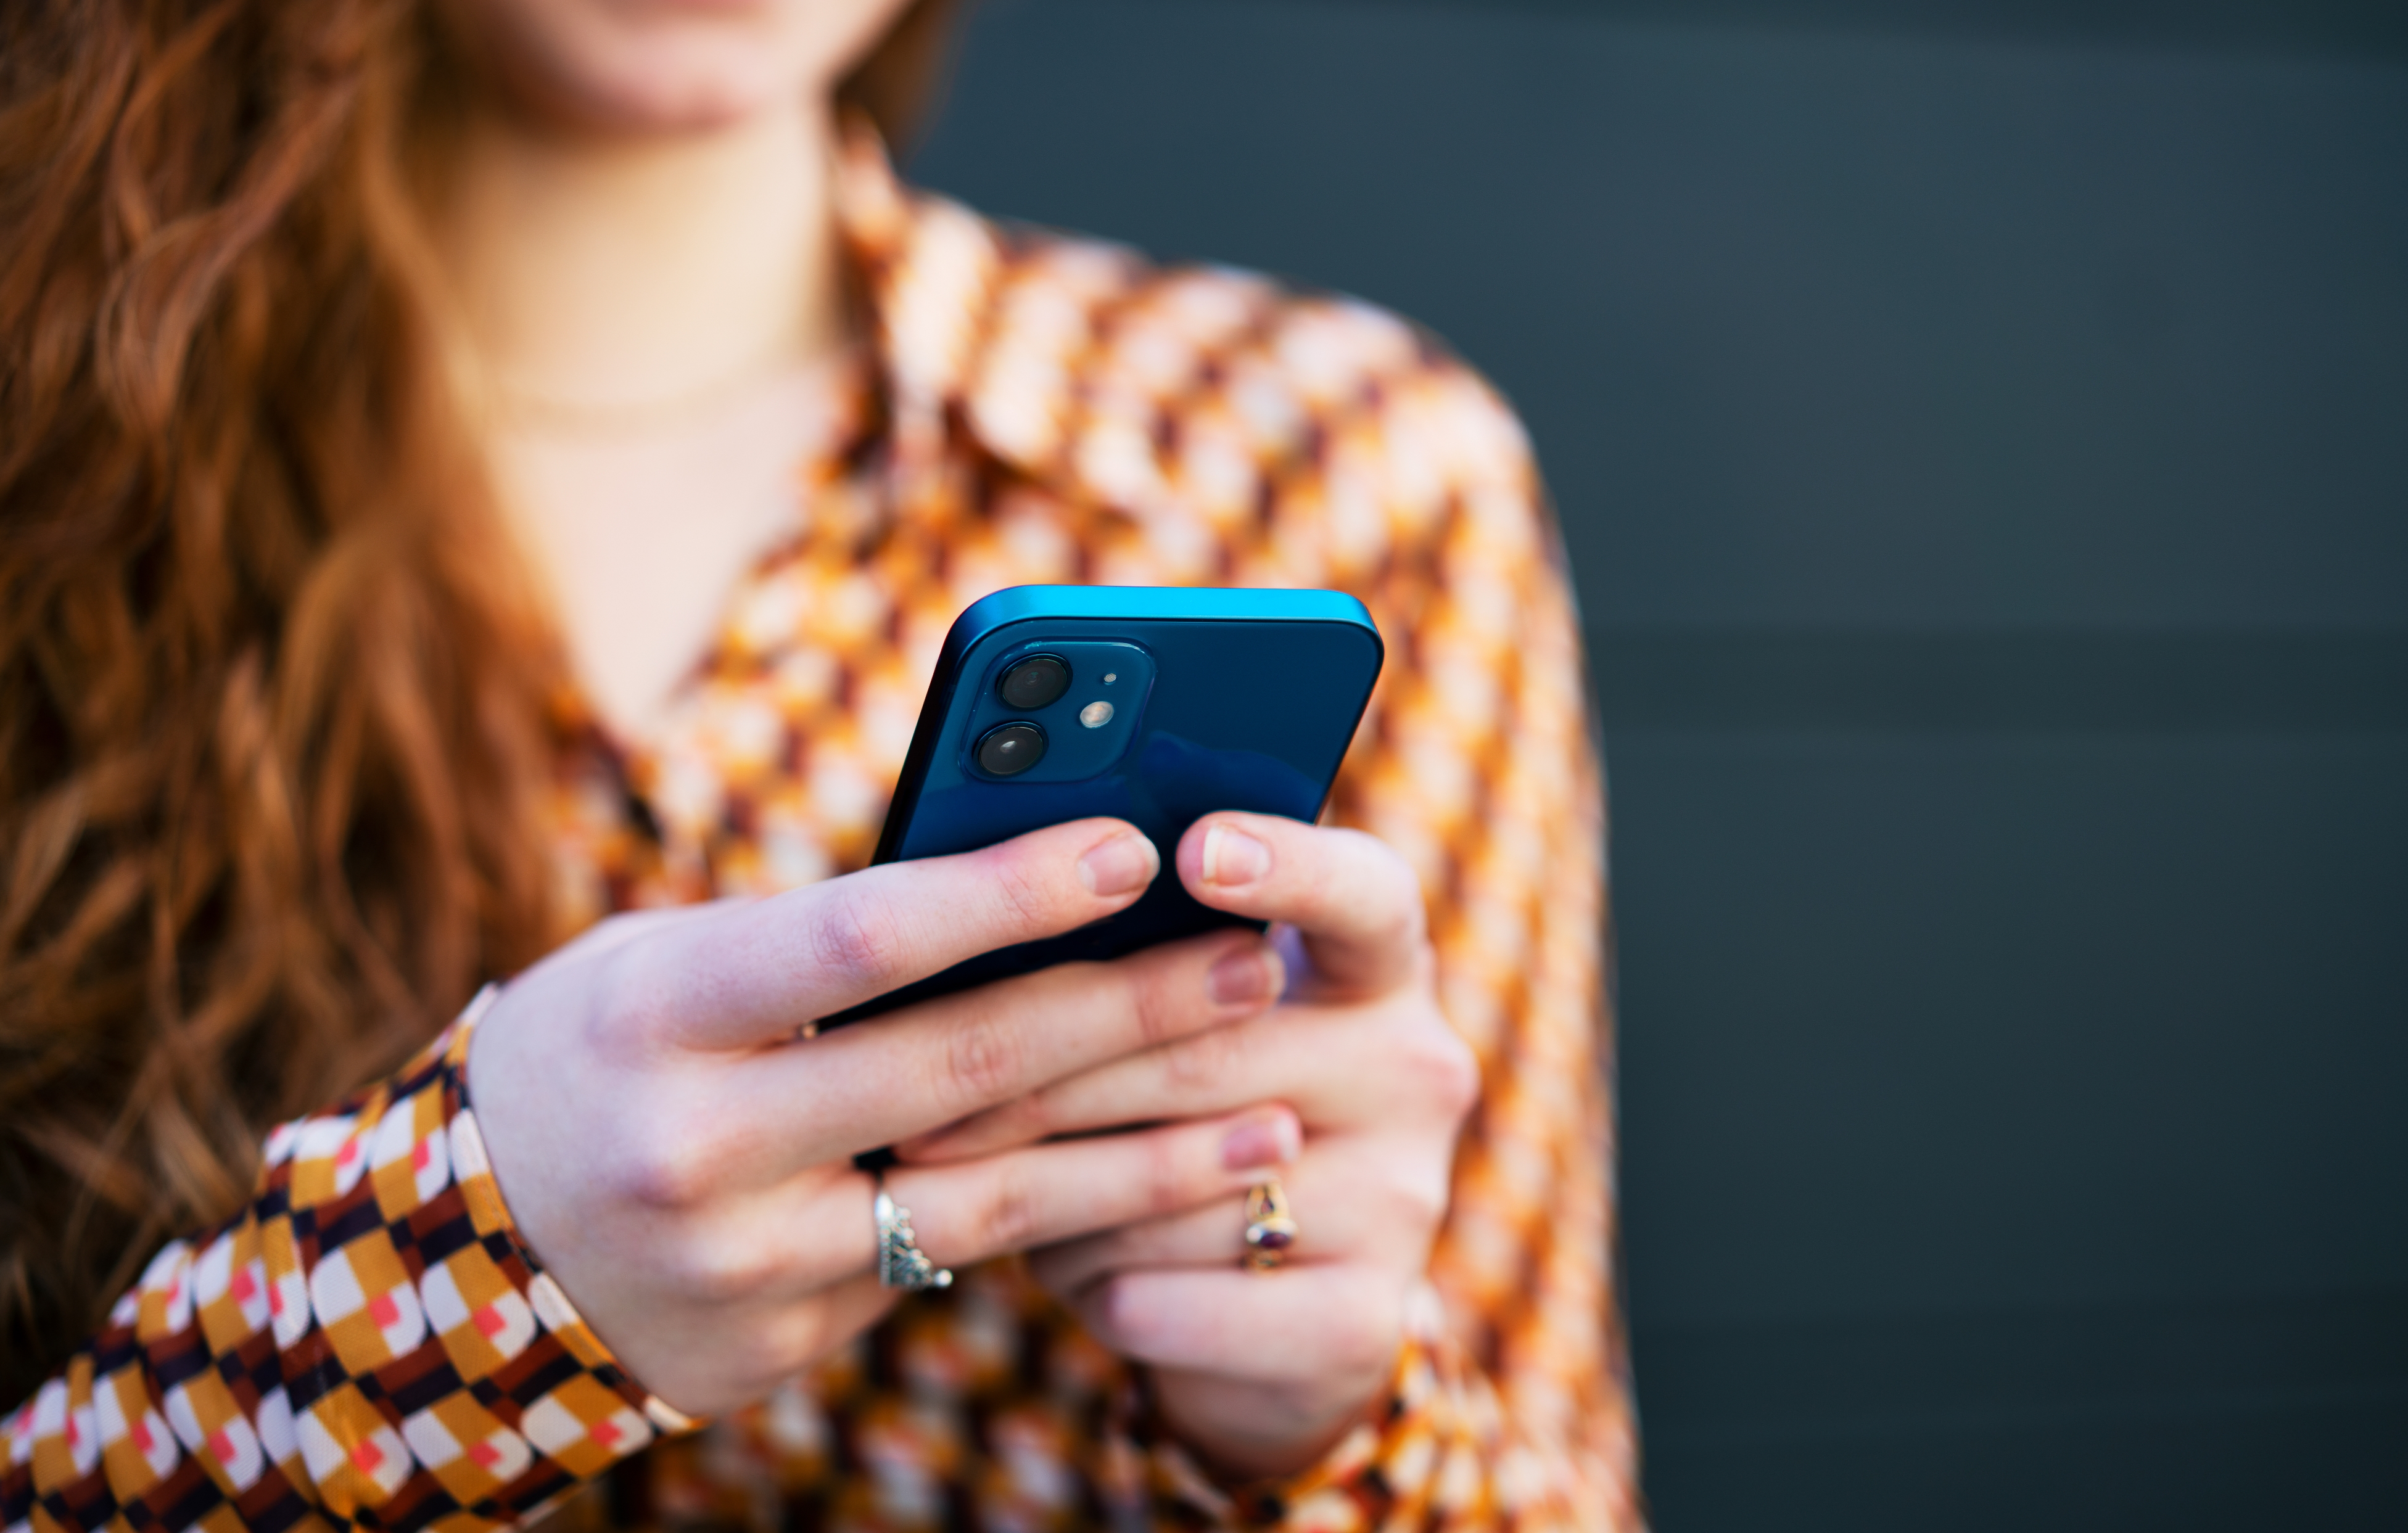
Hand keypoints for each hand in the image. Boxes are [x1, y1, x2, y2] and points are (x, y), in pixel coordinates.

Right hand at [468, 817, 1299, 1415]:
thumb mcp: (659, 967)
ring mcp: (745, 1264)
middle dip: (1126, 1011)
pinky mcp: (784, 1343)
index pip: (862, 940)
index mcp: (657, 1014)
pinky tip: (1169, 1187)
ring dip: (1150, 1153)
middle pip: (958, 1068)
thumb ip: (811, 941)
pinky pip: (948, 1263)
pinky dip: (1068, 1219)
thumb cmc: (590, 1057)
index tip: (1134, 846)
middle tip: (1250, 960)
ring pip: (991, 1195)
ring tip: (1277, 1111)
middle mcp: (697, 1147)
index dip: (1008, 892)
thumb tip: (1011, 880)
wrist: (452, 1270)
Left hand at [899, 813, 1478, 1480]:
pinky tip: (1072, 1275)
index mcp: (1379, 968)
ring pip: (1174, 1187)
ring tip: (993, 1197)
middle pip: (1208, 1053)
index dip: (1286, 866)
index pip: (1362, 893)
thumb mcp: (1180, 1028)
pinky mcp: (1364, 1320)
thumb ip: (1130, 964)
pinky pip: (1180, 1297)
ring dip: (1060, 1200)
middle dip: (1045, 1081)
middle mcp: (1414, 1070)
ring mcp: (1404, 1198)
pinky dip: (1101, 1290)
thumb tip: (977, 920)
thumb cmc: (1185, 1120)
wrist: (1270, 1325)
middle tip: (918, 1098)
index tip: (1194, 847)